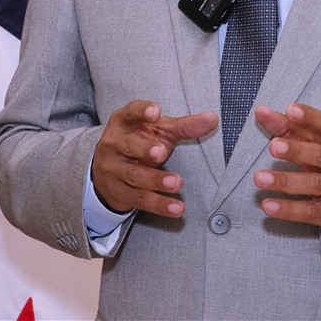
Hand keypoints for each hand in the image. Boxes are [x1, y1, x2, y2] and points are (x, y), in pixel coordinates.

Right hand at [91, 100, 216, 217]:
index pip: (131, 112)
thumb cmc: (139, 141)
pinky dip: (159, 204)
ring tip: (176, 183)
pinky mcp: (119, 192)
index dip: (142, 111)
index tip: (155, 112)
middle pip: (129, 145)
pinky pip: (140, 199)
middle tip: (162, 152)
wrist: (108, 170)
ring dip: (156, 180)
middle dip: (145, 149)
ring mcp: (114, 169)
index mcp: (123, 122)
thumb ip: (184, 126)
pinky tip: (176, 208)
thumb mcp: (158, 130)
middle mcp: (114, 144)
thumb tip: (212, 119)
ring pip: (135, 175)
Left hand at [253, 103, 320, 241]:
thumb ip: (290, 129)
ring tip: (260, 177)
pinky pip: (310, 211)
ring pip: (313, 184)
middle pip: (320, 155)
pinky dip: (288, 209)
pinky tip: (268, 205)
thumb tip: (262, 112)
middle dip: (296, 150)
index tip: (290, 109)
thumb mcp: (318, 146)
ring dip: (285, 181)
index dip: (309, 118)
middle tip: (273, 146)